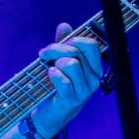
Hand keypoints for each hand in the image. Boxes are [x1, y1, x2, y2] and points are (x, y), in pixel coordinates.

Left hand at [30, 23, 102, 138]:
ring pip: (70, 63)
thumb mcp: (59, 61)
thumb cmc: (56, 85)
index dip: (73, 39)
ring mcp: (85, 90)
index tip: (59, 43)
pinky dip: (52, 75)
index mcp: (94, 68)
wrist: (49, 113)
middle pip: (76, 51)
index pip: (91, 45)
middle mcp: (94, 78)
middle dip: (55, 49)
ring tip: (50, 70)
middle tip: (44, 55)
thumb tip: (64, 25)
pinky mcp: (73, 99)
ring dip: (54, 64)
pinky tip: (49, 77)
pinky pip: (63, 79)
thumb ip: (63, 43)